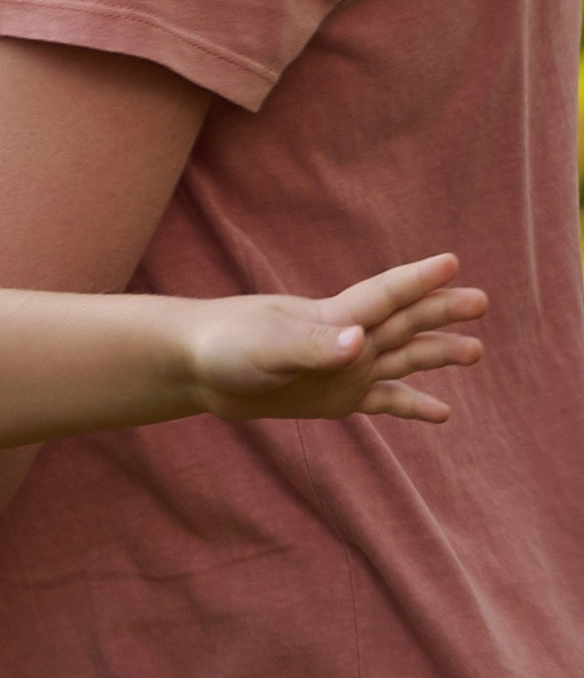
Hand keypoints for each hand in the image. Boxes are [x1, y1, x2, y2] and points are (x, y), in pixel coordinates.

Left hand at [188, 253, 486, 422]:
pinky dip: (412, 406)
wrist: (195, 366)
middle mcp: (348, 339)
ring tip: (475, 351)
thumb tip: (358, 345)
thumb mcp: (269, 347)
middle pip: (406, 322)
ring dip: (437, 356)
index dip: (418, 281)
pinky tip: (442, 414)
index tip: (452, 263)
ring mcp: (344, 369)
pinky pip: (384, 402)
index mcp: (334, 317)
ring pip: (403, 359)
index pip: (386, 295)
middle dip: (441, 312)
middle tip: (481, 302)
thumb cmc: (226, 345)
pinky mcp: (334, 397)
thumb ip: (313, 345)